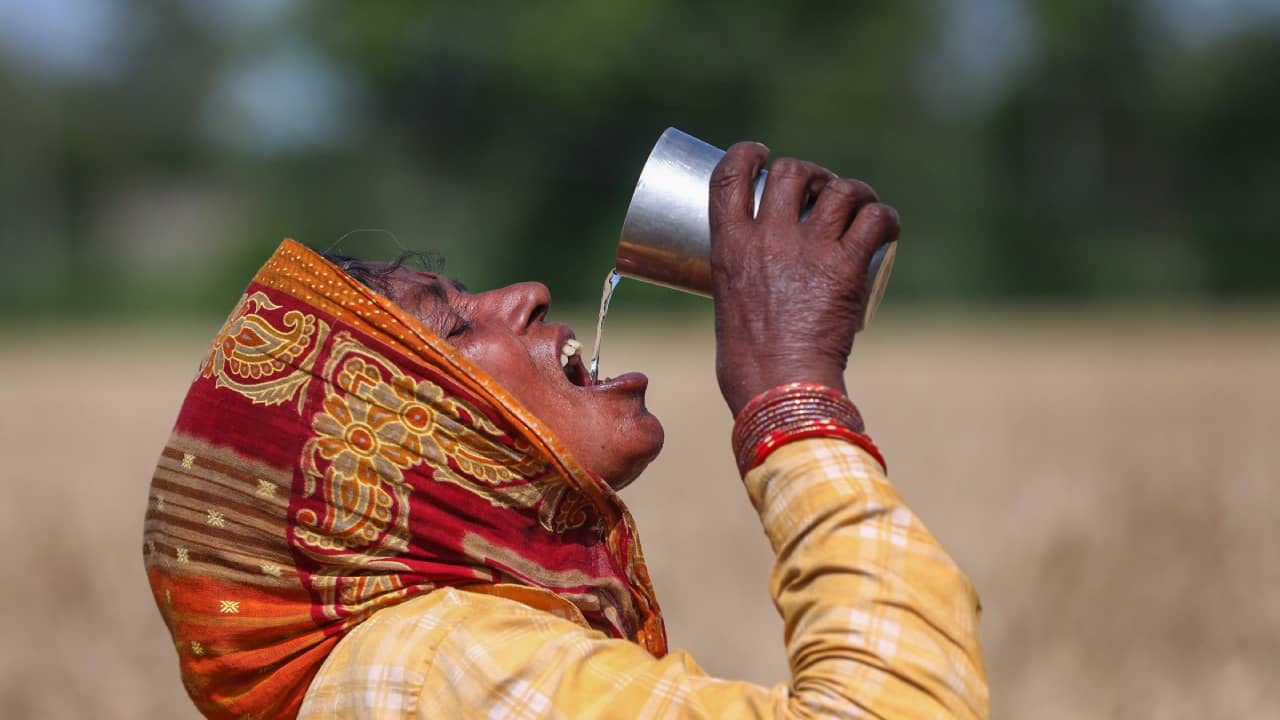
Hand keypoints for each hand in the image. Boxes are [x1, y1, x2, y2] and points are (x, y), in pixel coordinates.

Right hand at [709, 142, 900, 416]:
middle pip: (791, 172)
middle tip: (819, 192)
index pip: (728, 177)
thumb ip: (743, 289)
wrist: (780, 389)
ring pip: (838, 189)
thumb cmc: (748, 368)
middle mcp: (768, 238)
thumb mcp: (729, 311)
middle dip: (809, 173)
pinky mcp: (846, 267)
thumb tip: (758, 296)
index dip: (745, 154)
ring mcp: (809, 249)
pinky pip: (875, 220)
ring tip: (858, 205)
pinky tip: (887, 226)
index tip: (760, 155)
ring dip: (852, 190)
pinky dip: (885, 217)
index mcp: (729, 247)